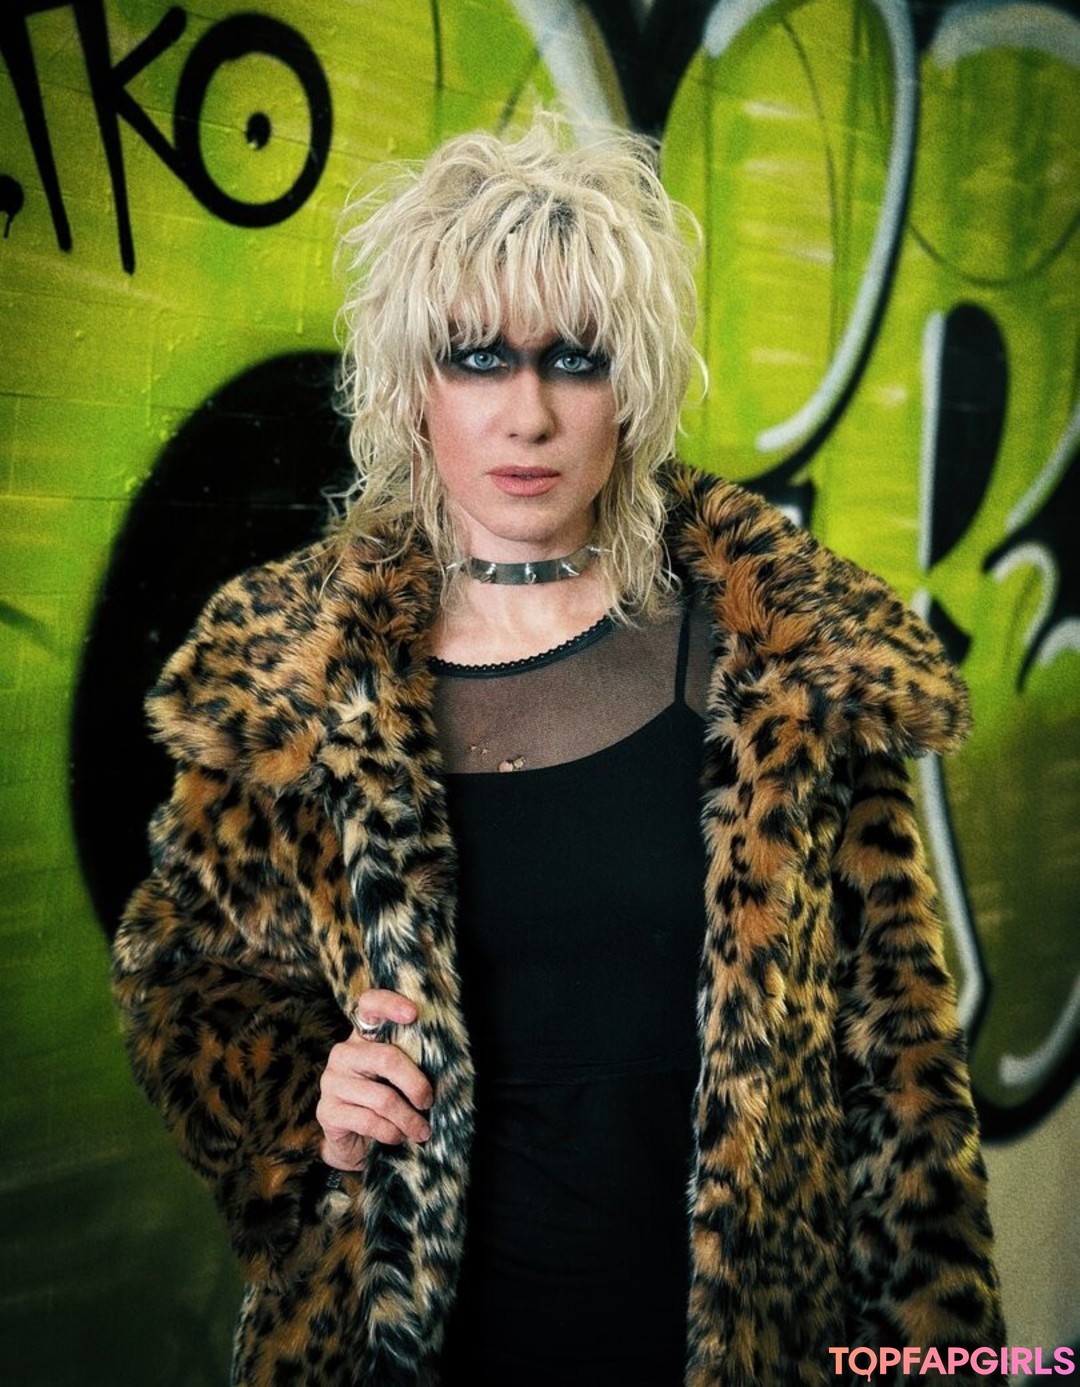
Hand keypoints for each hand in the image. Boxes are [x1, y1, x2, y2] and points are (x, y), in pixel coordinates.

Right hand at [316, 989, 433, 1171]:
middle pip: (387, 1058)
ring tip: (422, 1131)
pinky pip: (369, 1121)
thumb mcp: (399, 1078)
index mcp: (363, 1036)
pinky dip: (392, 1132)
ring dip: (408, 1118)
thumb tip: (450, 1064)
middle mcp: (343, 1053)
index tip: (413, 1014)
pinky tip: (398, 1137)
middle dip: (416, 1084)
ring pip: (382, 1097)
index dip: (390, 1004)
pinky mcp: (327, 1111)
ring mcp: (331, 1081)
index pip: (369, 1005)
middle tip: (429, 1102)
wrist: (355, 1142)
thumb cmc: (386, 1101)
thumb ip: (413, 1063)